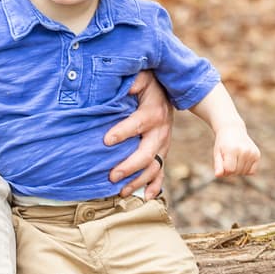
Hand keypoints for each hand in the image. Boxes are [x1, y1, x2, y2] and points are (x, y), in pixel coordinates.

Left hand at [106, 70, 172, 198]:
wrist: (168, 92)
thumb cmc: (149, 85)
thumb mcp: (143, 77)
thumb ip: (135, 80)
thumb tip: (128, 84)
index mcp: (153, 113)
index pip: (137, 124)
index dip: (122, 132)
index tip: (106, 141)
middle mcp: (160, 131)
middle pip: (147, 153)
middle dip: (129, 166)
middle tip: (111, 175)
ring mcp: (163, 144)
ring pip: (154, 167)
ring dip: (138, 180)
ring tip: (121, 191)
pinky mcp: (162, 151)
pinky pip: (161, 172)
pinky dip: (155, 186)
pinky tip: (145, 196)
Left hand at [214, 123, 259, 177]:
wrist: (233, 130)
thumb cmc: (223, 143)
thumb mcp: (217, 153)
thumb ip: (218, 165)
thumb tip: (218, 175)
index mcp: (232, 150)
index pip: (230, 170)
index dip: (224, 170)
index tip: (222, 164)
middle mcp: (244, 151)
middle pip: (237, 172)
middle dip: (230, 171)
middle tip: (227, 161)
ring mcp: (252, 153)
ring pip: (244, 172)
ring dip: (238, 171)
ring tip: (234, 160)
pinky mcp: (257, 155)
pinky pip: (252, 171)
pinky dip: (246, 170)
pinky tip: (241, 162)